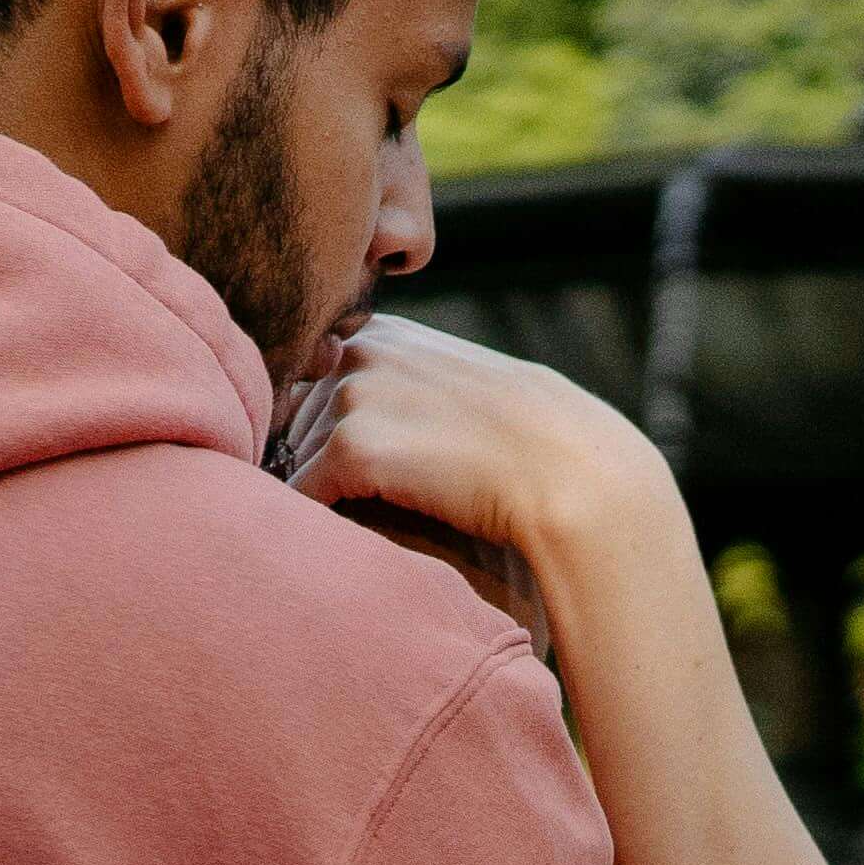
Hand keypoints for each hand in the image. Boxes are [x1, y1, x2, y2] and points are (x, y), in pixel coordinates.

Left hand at [296, 313, 684, 587]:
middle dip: (322, 466)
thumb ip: (395, 386)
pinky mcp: (351, 448)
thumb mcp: (454, 387)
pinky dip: (323, 522)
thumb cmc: (524, 442)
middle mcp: (360, 353)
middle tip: (377, 500)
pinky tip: (364, 531)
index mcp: (383, 334)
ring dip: (326, 495)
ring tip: (382, 513)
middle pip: (296, 426)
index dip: (329, 435)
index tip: (373, 469)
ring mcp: (354, 397)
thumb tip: (337, 414)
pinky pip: (302, 498)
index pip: (312, 389)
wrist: (567, 473)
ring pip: (297, 462)